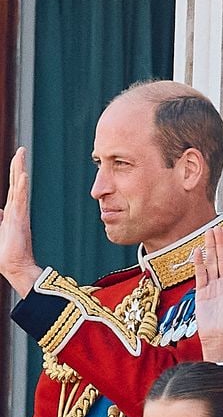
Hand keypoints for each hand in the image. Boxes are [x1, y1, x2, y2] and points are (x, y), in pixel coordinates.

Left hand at [0, 147, 44, 295]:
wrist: (14, 267)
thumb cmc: (5, 254)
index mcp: (11, 212)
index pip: (13, 189)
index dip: (15, 174)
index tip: (18, 161)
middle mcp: (16, 210)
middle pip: (17, 182)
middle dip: (18, 165)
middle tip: (22, 149)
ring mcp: (19, 213)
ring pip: (19, 186)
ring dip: (20, 169)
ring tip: (22, 154)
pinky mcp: (19, 219)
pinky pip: (21, 198)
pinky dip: (21, 186)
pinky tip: (23, 175)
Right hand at [195, 227, 222, 360]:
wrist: (218, 337)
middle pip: (222, 258)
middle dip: (220, 243)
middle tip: (217, 228)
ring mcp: (212, 285)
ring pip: (211, 262)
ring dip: (209, 248)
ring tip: (207, 233)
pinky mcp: (201, 291)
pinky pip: (200, 274)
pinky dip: (198, 263)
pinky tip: (197, 251)